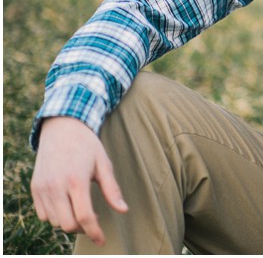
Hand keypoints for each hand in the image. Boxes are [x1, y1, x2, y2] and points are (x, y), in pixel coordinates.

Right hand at [31, 117, 127, 246]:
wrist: (62, 127)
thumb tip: (123, 210)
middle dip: (82, 228)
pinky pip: (42, 214)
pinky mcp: (35, 188)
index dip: (95, 232)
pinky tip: (66, 204)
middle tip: (93, 221)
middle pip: (68, 225)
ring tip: (80, 209)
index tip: (102, 240)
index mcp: (76, 180)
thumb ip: (112, 189)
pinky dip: (55, 215)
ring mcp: (43, 188)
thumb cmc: (87, 145)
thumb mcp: (104, 163)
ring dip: (68, 222)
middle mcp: (56, 186)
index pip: (85, 217)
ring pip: (54, 222)